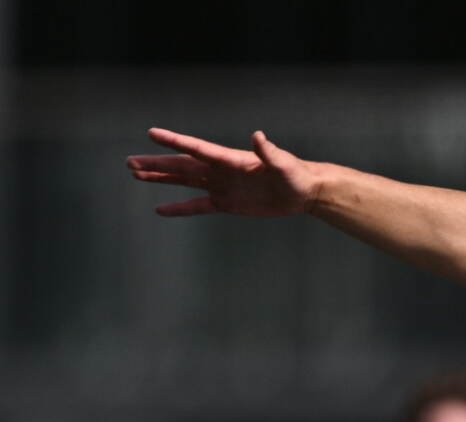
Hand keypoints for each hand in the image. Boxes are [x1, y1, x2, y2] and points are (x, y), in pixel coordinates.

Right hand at [128, 128, 319, 217]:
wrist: (303, 192)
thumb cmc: (295, 174)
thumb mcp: (283, 164)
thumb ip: (269, 151)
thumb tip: (258, 136)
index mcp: (230, 159)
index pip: (197, 148)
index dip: (175, 141)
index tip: (152, 133)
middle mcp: (220, 170)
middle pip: (182, 165)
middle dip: (156, 163)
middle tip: (129, 161)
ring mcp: (221, 186)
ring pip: (184, 181)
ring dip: (161, 178)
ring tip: (136, 174)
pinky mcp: (227, 203)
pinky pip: (198, 205)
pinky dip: (180, 208)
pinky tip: (161, 209)